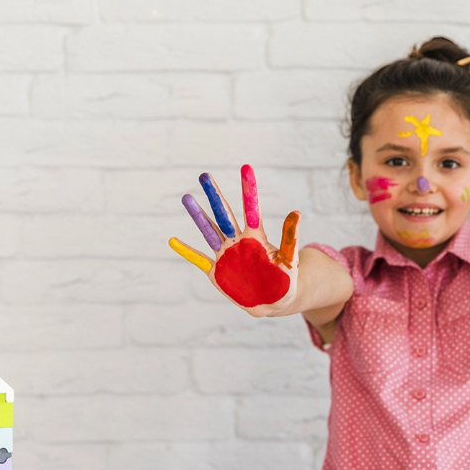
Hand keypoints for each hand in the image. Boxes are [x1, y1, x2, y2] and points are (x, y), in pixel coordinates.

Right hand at [169, 165, 300, 316]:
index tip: (246, 168)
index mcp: (256, 238)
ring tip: (187, 197)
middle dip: (214, 195)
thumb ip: (290, 238)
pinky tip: (172, 240)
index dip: (248, 189)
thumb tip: (296, 212)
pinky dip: (186, 251)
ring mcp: (226, 255)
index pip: (251, 209)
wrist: (274, 301)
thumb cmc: (285, 280)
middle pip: (224, 214)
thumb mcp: (290, 260)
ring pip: (209, 231)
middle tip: (204, 175)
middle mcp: (238, 242)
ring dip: (198, 216)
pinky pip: (198, 259)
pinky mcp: (217, 271)